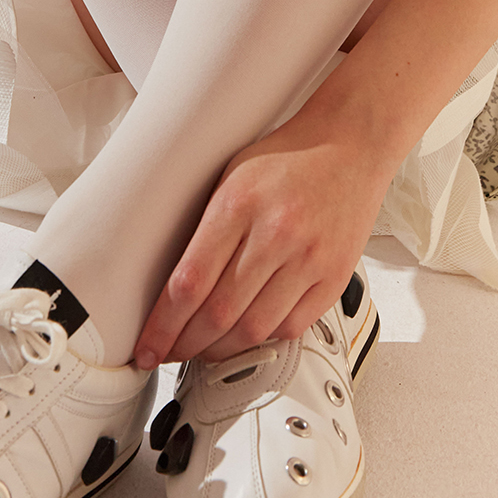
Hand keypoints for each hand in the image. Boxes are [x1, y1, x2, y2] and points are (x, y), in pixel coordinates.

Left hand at [134, 113, 391, 367]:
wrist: (351, 146)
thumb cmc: (287, 158)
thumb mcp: (229, 176)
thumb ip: (205, 230)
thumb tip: (171, 287)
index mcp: (239, 203)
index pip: (189, 282)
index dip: (162, 326)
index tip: (146, 346)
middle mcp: (276, 233)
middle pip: (218, 314)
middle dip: (185, 344)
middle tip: (168, 352)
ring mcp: (309, 259)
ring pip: (253, 330)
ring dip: (220, 350)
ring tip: (201, 349)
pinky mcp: (334, 278)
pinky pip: (291, 327)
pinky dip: (262, 340)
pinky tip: (244, 335)